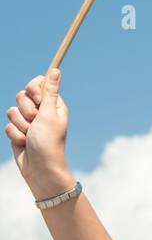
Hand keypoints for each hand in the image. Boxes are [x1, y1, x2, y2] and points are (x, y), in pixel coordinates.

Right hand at [4, 69, 72, 196]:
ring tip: (30, 136)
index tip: (36, 98)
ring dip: (20, 125)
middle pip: (22, 95)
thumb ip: (49, 92)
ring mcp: (28, 122)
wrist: (40, 169)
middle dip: (26, 110)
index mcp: (53, 104)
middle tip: (36, 121)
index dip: (33, 89)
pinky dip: (15, 135)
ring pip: (12, 111)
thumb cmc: (49, 142)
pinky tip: (24, 143)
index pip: (38, 83)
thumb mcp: (49, 114)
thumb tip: (56, 70)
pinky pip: (8, 125)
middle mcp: (41, 111)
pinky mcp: (17, 132)